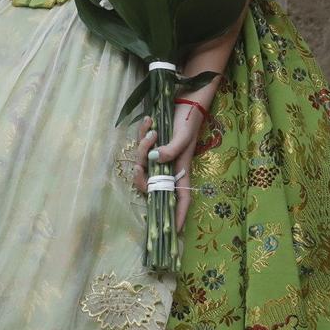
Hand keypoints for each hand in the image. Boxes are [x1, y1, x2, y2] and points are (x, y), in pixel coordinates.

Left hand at [134, 95, 209, 230]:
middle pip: (150, 184)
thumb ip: (171, 150)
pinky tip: (148, 120)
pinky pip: (140, 145)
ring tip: (151, 129)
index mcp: (180, 170)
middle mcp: (168, 167)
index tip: (175, 231)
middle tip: (140, 160)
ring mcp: (159, 156)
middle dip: (141, 175)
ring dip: (142, 147)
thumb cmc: (189, 120)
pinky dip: (141, 133)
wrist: (186, 99)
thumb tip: (155, 160)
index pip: (181, 198)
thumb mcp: (183, 136)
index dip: (179, 215)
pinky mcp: (152, 144)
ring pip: (142, 164)